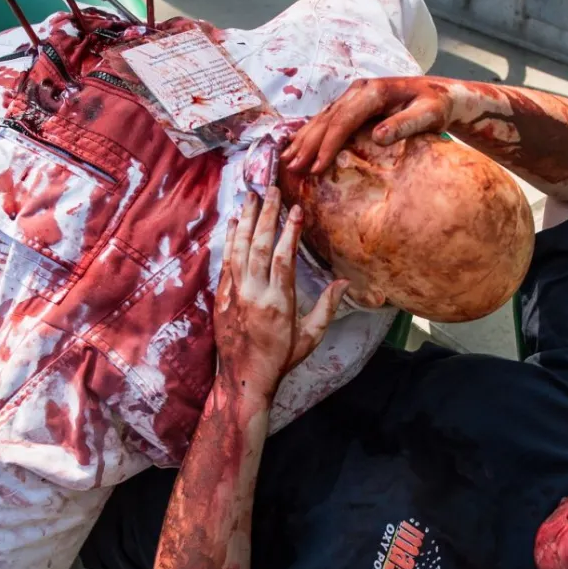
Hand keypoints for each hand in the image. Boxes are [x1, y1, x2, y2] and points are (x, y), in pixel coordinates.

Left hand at [214, 187, 347, 397]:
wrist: (244, 379)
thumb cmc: (281, 359)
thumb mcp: (310, 338)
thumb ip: (327, 308)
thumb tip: (345, 282)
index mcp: (279, 303)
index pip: (283, 258)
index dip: (289, 231)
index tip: (296, 209)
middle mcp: (253, 294)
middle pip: (258, 246)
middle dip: (265, 215)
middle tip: (271, 189)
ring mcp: (234, 294)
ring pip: (238, 249)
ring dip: (245, 220)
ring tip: (250, 196)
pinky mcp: (221, 298)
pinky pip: (226, 263)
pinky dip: (229, 240)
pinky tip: (234, 223)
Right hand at [282, 77, 454, 174]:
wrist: (442, 93)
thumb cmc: (437, 105)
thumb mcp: (428, 114)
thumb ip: (404, 125)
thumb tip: (378, 136)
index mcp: (374, 92)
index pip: (343, 121)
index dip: (327, 145)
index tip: (316, 168)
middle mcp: (359, 90)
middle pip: (327, 119)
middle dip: (307, 145)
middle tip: (291, 167)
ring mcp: (354, 94)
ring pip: (322, 117)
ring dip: (303, 139)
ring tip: (286, 159)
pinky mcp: (353, 102)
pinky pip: (327, 118)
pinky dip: (311, 132)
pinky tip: (299, 145)